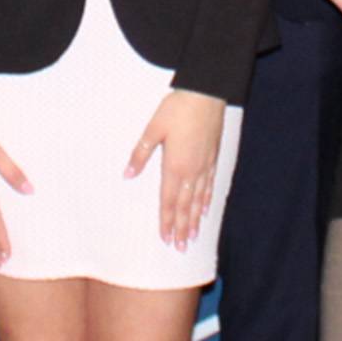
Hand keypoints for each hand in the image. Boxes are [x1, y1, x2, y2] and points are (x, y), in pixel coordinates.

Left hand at [124, 91, 227, 250]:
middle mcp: (192, 171)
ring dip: (194, 219)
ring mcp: (205, 165)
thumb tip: (128, 175)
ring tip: (192, 237)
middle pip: (185, 206)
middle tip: (180, 247)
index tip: (165, 239)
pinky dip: (206, 201)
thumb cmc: (177, 109)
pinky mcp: (213, 157)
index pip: (169, 201)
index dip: (167, 221)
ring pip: (199, 200)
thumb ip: (140, 154)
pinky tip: (205, 210)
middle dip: (181, 228)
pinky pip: (210, 186)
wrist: (206, 93)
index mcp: (174, 166)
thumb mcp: (152, 129)